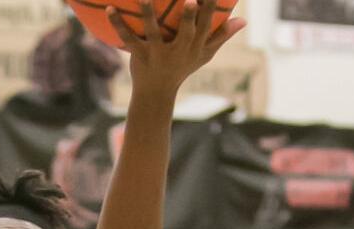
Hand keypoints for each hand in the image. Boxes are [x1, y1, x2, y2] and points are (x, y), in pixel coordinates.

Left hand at [109, 0, 244, 97]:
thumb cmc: (182, 69)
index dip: (210, 8)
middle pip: (185, 32)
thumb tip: (242, 20)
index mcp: (195, 47)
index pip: (207, 25)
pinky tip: (110, 9)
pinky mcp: (140, 57)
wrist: (156, 95)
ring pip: (154, 33)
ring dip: (149, 14)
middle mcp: (179, 51)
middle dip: (188, 16)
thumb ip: (222, 36)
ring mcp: (158, 55)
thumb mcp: (204, 55)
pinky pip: (128, 39)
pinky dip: (118, 25)